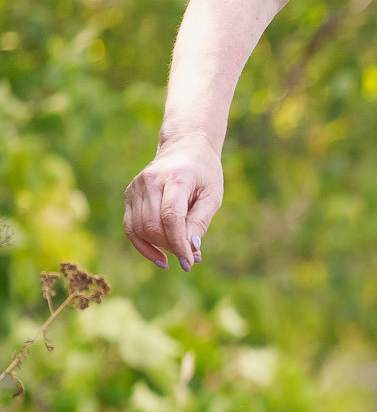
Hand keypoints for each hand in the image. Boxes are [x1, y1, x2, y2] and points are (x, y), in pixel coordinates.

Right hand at [124, 132, 221, 270]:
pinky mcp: (129, 195)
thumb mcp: (212, 195)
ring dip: (160, 247)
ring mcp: (135, 187)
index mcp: (174, 179)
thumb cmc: (204, 173)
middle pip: (153, 226)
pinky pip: (130, 227)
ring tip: (181, 251)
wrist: (184, 148)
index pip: (171, 217)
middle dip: (171, 247)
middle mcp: (149, 182)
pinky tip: (160, 258)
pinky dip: (143, 245)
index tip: (190, 263)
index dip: (179, 243)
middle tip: (191, 257)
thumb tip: (191, 248)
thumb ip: (201, 221)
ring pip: (140, 229)